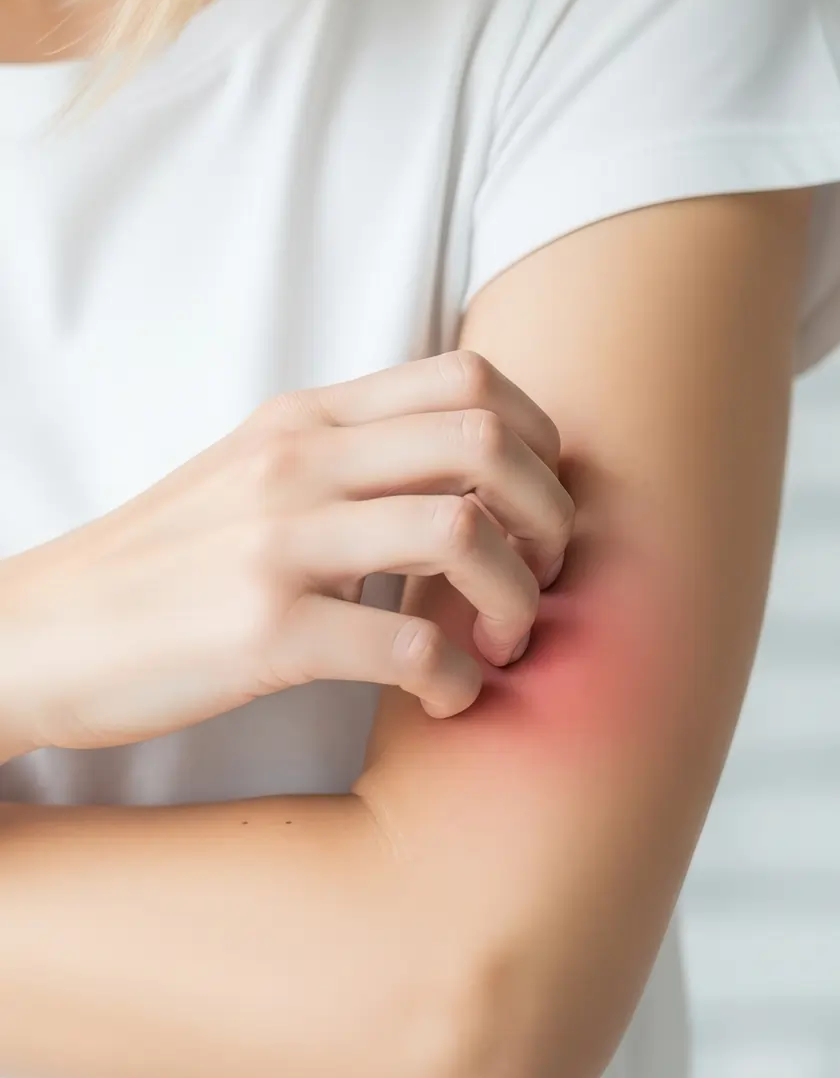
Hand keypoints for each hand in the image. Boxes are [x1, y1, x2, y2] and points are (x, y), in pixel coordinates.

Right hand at [0, 351, 573, 752]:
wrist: (39, 635)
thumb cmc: (161, 570)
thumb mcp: (251, 476)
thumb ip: (347, 459)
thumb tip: (468, 476)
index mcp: (303, 420)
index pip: (468, 378)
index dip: (539, 441)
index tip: (538, 507)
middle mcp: (298, 463)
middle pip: (488, 440)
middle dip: (550, 515)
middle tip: (546, 577)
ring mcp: (279, 542)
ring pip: (464, 531)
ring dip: (517, 597)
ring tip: (504, 643)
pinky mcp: (264, 631)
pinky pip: (409, 645)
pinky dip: (457, 679)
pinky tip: (448, 699)